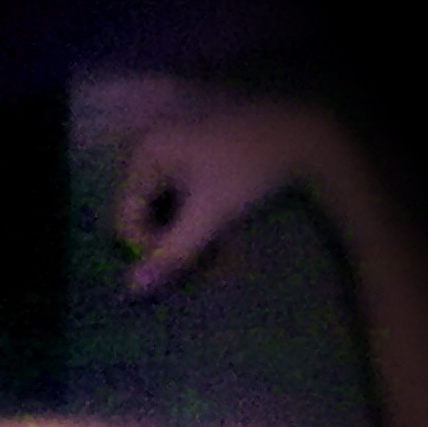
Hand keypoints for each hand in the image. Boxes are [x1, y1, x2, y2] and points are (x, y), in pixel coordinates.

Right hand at [114, 104, 327, 294]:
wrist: (302, 135)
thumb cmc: (250, 170)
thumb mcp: (209, 215)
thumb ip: (171, 253)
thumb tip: (132, 290)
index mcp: (145, 154)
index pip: (125, 218)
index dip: (148, 247)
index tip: (185, 260)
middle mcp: (150, 146)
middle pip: (141, 213)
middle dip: (167, 239)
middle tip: (201, 256)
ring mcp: (170, 147)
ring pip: (160, 208)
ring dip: (180, 232)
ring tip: (212, 244)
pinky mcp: (190, 152)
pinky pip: (175, 195)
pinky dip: (191, 215)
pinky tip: (215, 223)